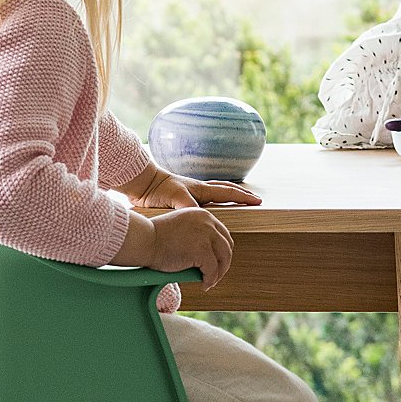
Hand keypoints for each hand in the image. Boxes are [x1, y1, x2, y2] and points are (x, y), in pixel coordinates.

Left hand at [123, 163, 262, 214]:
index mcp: (201, 189)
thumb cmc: (157, 190)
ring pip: (217, 191)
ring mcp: (192, 192)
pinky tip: (213, 208)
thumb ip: (189, 208)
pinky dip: (214, 200)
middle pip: (226, 189)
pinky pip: (206, 198)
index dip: (243, 198)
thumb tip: (203, 218)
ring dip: (229, 194)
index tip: (258, 202)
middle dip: (241, 194)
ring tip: (239, 201)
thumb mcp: (175, 199)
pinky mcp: (184, 196)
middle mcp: (199, 189)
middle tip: (255, 199)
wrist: (141, 183)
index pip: (228, 192)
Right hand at [140, 205, 233, 286]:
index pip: (222, 234)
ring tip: (209, 281)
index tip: (217, 262)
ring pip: (223, 258)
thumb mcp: (181, 228)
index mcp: (203, 214)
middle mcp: (208, 222)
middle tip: (214, 275)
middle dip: (223, 263)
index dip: (221, 251)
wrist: (144, 240)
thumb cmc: (154, 237)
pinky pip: (212, 270)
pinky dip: (210, 280)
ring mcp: (206, 235)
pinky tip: (204, 284)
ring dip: (218, 273)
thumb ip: (195, 235)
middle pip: (227, 246)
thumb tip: (206, 255)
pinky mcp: (202, 250)